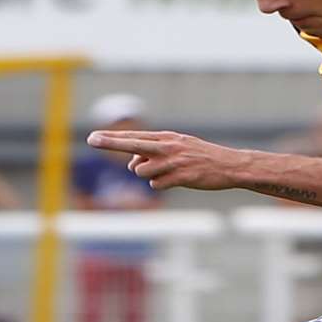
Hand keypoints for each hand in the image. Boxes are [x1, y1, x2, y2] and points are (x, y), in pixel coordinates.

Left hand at [86, 129, 244, 191]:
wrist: (230, 165)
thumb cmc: (203, 156)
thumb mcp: (180, 147)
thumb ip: (155, 152)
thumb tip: (132, 164)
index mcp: (167, 138)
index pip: (134, 137)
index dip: (112, 138)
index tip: (92, 137)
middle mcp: (168, 147)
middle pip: (132, 145)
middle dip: (110, 143)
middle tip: (91, 139)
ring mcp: (173, 162)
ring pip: (142, 171)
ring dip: (149, 175)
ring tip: (169, 172)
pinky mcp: (180, 177)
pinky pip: (156, 185)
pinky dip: (162, 185)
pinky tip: (178, 180)